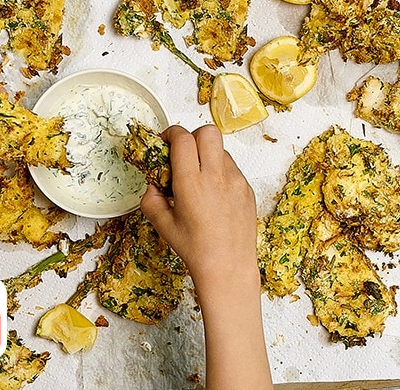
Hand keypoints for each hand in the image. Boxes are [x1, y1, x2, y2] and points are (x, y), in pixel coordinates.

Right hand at [140, 124, 271, 389]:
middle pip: (208, 132)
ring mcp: (236, 181)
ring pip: (221, 149)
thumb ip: (151, 199)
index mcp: (191, 183)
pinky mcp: (247, 188)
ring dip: (208, 154)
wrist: (228, 267)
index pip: (183, 139)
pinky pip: (232, 167)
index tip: (165, 142)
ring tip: (200, 178)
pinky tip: (214, 193)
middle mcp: (216, 176)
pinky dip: (220, 171)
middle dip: (193, 136)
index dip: (172, 133)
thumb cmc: (193, 248)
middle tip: (184, 154)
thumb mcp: (163, 225)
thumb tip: (152, 183)